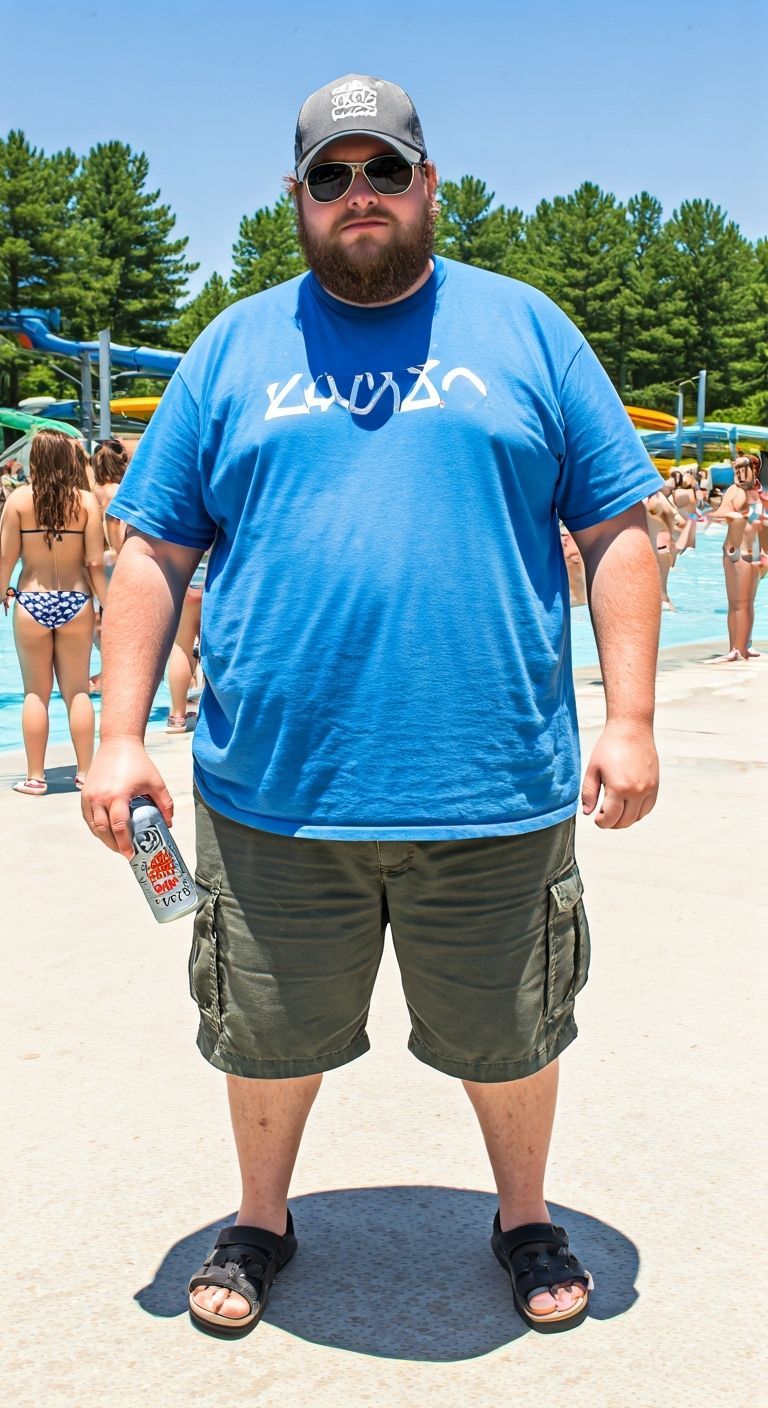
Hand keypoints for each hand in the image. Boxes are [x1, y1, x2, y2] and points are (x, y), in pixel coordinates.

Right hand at [81, 737, 173, 858]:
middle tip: (125, 853)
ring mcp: (89, 795)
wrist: (118, 743)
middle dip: (114, 846)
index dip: (125, 844)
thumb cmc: (138, 762)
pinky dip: (96, 827)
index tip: (131, 855)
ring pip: (93, 826)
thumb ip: (165, 803)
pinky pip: (88, 817)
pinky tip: (106, 832)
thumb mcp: (156, 782)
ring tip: (117, 845)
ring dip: (104, 838)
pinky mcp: (84, 793)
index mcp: (118, 795)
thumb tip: (169, 824)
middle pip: (103, 831)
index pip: (119, 827)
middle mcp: (100, 797)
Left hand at [581, 721, 658, 828]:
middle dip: (612, 823)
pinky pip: (648, 808)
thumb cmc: (609, 747)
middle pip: (625, 821)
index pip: (611, 818)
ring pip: (637, 817)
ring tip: (614, 810)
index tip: (596, 818)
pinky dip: (637, 812)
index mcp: (619, 788)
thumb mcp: (593, 769)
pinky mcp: (655, 785)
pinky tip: (627, 805)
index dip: (601, 823)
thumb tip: (587, 813)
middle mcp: (637, 791)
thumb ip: (588, 793)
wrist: (631, 729)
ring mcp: (649, 789)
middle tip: (603, 816)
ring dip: (625, 819)